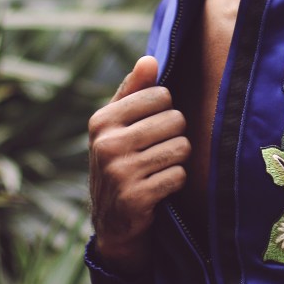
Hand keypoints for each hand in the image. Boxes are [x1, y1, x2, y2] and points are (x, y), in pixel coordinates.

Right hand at [88, 55, 189, 272]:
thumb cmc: (120, 163)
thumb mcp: (117, 127)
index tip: (153, 127)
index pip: (161, 95)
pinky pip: (179, 175)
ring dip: (178, 160)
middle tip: (159, 152)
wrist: (111, 224)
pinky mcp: (135, 198)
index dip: (166, 111)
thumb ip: (134, 91)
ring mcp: (119, 172)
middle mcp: (106, 144)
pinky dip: (176, 182)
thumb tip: (150, 59)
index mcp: (102, 120)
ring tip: (160, 168)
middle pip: (175, 120)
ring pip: (181, 147)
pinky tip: (160, 188)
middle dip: (175, 136)